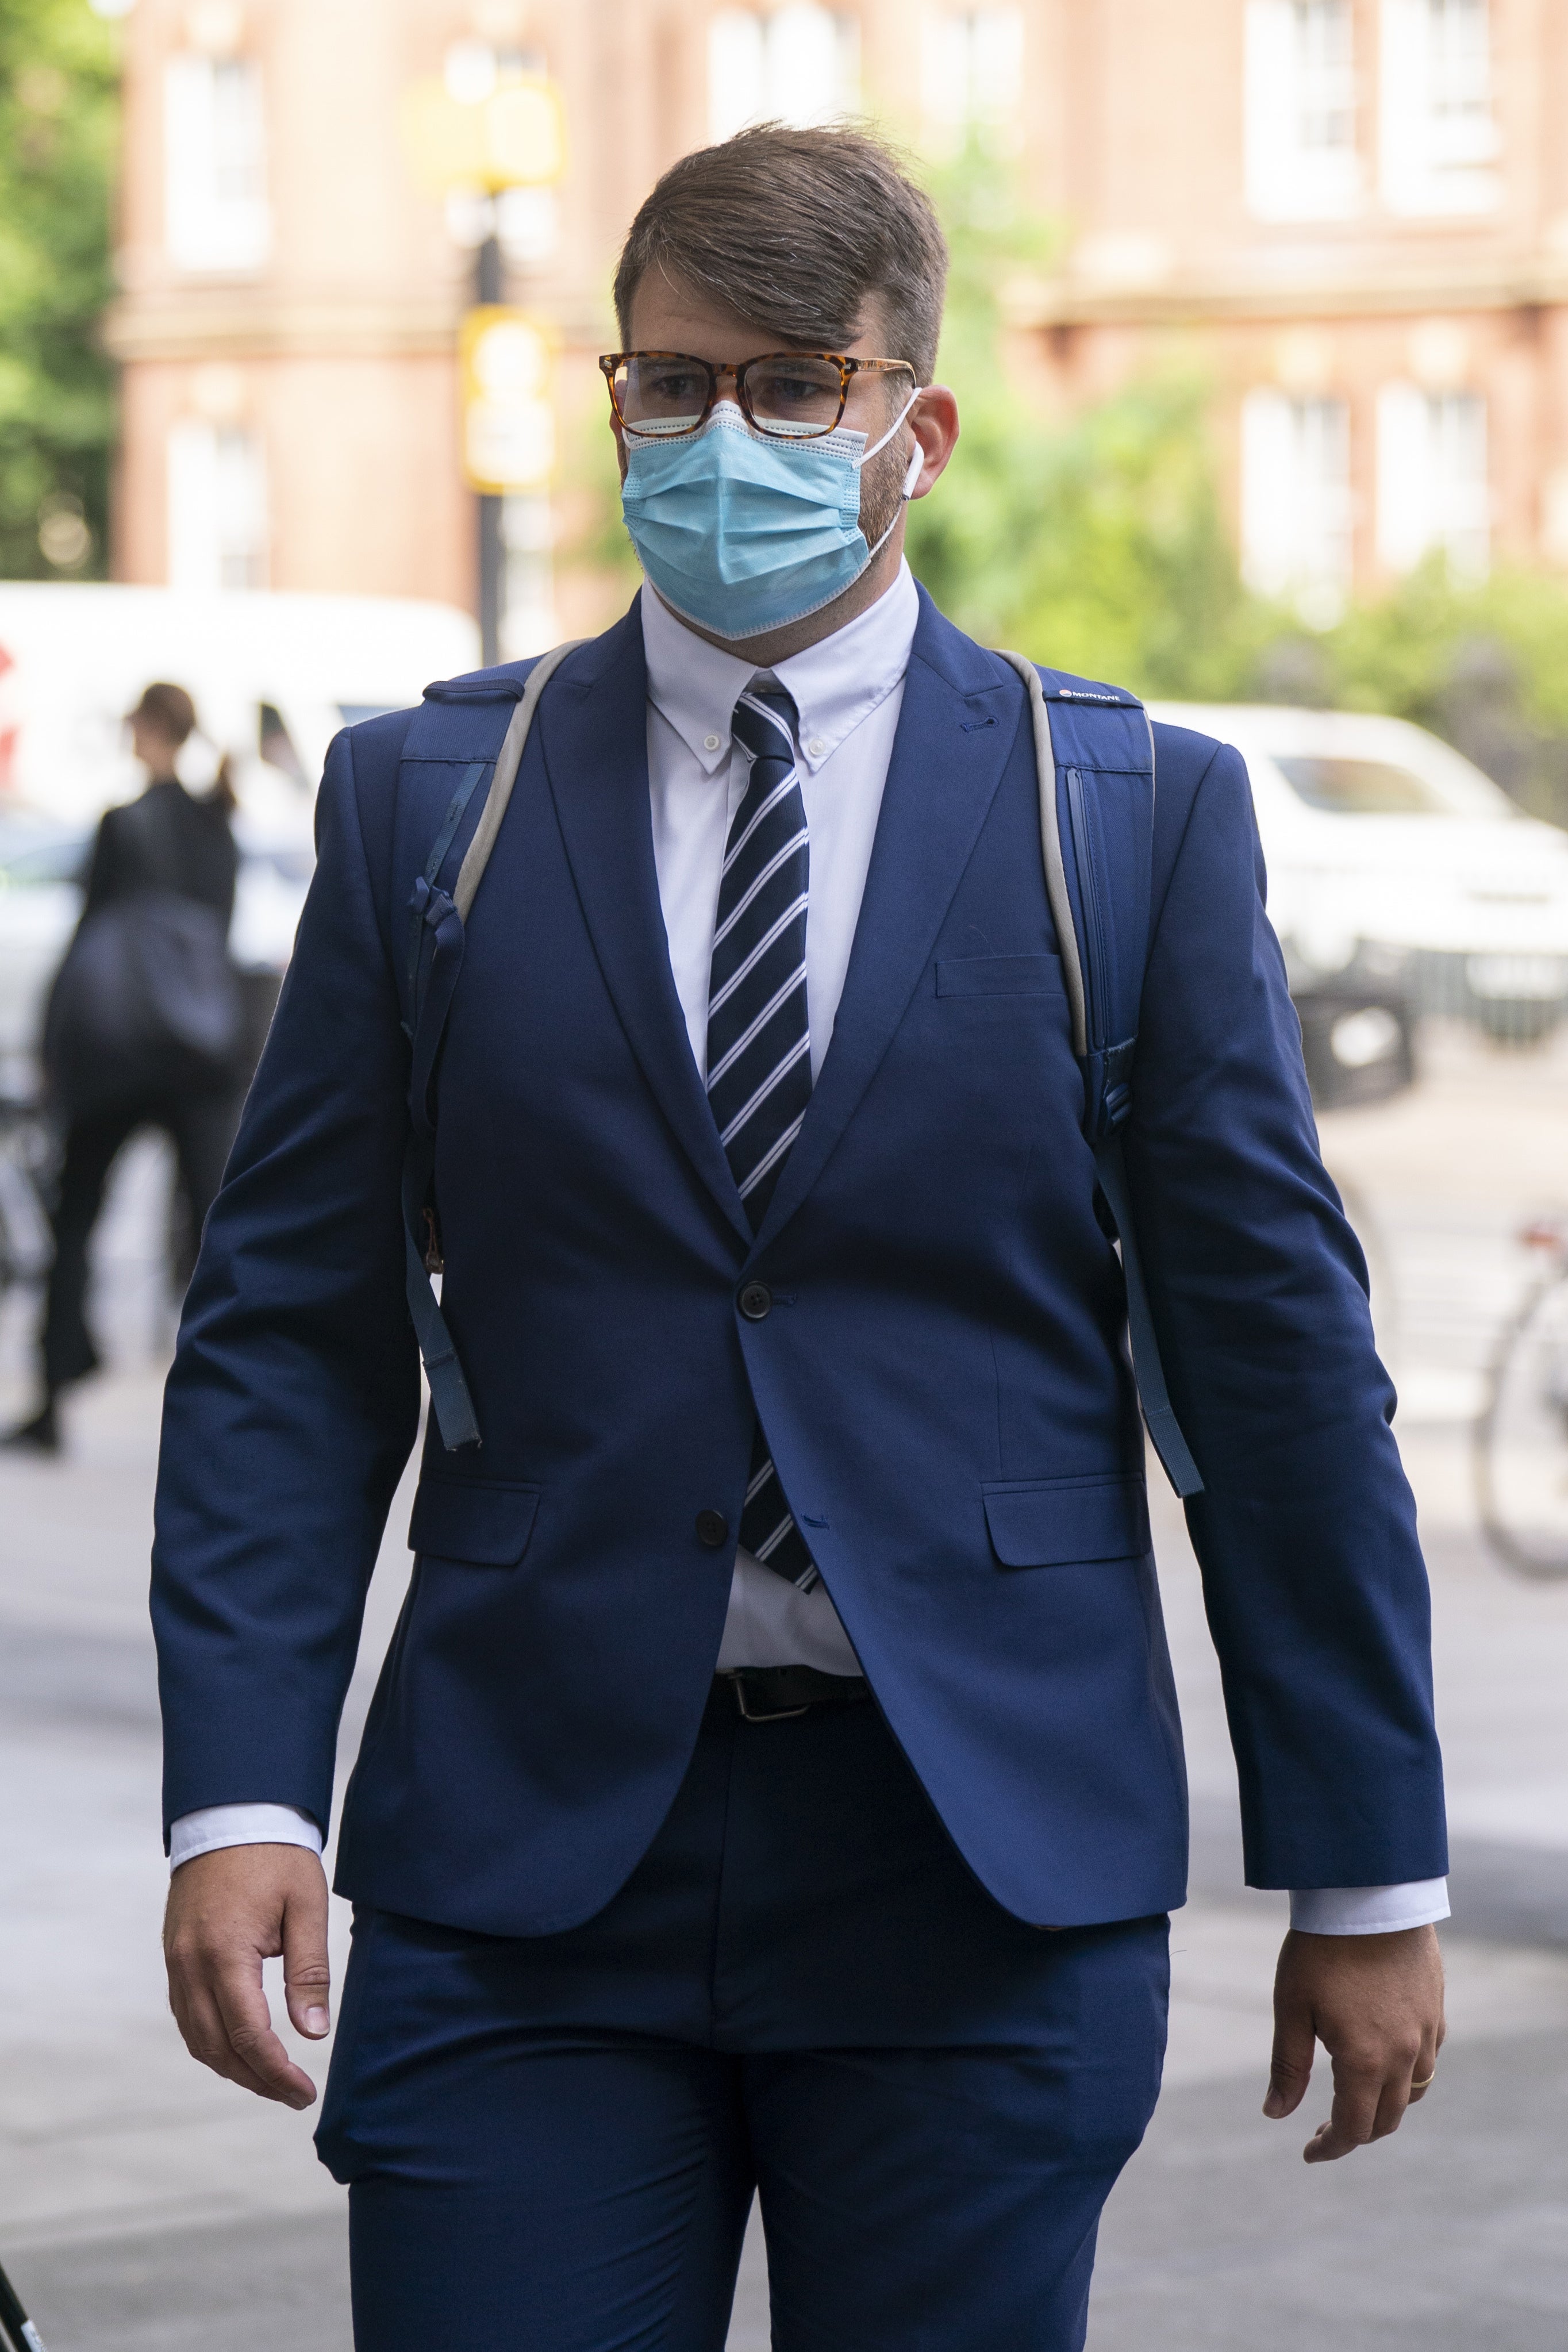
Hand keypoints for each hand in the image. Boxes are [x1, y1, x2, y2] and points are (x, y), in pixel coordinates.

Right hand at [163, 1844, 330, 2109]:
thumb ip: (309, 1971)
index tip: (304, 2093)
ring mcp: (176, 1962)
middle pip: (217, 2046)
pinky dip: (211, 2041)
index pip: (248, 2034)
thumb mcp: (306, 1907)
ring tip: (271, 2080)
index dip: (276, 2071)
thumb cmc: (275, 1856)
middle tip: (293, 2095)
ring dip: (231, 2066)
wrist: (230, 1816)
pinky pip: (187, 2015)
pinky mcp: (174, 1956)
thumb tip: (313, 2033)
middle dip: (255, 2079)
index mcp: (225, 1952)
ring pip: (197, 2037)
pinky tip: (239, 2048)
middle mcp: (191, 1964)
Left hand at [1265, 1924, 1444, 2161]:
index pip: (1353, 2128)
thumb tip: (1275, 2113)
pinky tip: (1383, 2058)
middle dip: (1356, 2132)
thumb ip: (1287, 2066)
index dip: (1330, 2147)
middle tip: (1324, 2129)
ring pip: (1413, 2092)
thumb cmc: (1321, 1948)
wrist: (1369, 1894)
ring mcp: (1426, 2032)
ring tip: (1353, 2097)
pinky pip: (1428, 2059)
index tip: (1309, 2153)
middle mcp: (1405, 2055)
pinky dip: (1407, 2074)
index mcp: (1365, 2061)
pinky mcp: (1435, 2007)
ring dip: (1385, 2106)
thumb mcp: (1291, 2007)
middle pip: (1387, 2119)